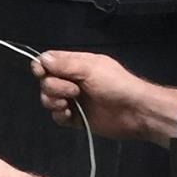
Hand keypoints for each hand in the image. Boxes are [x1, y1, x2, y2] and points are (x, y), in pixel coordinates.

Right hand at [32, 51, 150, 138]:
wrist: (135, 112)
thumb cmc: (116, 85)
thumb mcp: (91, 69)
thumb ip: (65, 64)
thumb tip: (41, 59)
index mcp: (75, 64)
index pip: (48, 61)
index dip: (41, 67)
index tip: (42, 73)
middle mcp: (71, 80)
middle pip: (45, 82)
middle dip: (53, 87)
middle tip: (74, 91)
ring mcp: (73, 100)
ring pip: (48, 99)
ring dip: (54, 102)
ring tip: (69, 105)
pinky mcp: (75, 118)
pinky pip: (57, 116)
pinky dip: (60, 116)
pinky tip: (71, 116)